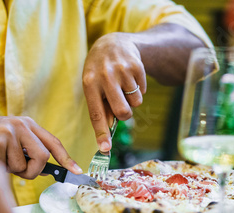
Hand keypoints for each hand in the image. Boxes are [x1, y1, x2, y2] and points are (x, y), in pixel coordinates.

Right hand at [0, 115, 81, 178]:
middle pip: (43, 157)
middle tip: (19, 171)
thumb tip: (45, 171)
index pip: (53, 143)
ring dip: (10, 171)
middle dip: (33, 172)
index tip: (77, 171)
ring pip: (23, 167)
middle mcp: (21, 125)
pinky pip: (6, 169)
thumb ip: (28, 152)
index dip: (66, 158)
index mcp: (28, 125)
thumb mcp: (11, 141)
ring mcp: (9, 132)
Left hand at [82, 24, 207, 151]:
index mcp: (89, 83)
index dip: (101, 133)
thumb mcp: (93, 86)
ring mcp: (122, 70)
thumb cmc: (99, 72)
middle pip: (123, 111)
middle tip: (121, 106)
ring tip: (123, 86)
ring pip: (136, 103)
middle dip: (125, 115)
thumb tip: (107, 135)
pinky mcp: (137, 66)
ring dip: (131, 100)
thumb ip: (101, 109)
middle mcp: (105, 76)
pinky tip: (129, 79)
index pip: (96, 113)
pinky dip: (138, 89)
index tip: (105, 149)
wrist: (113, 43)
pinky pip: (143, 92)